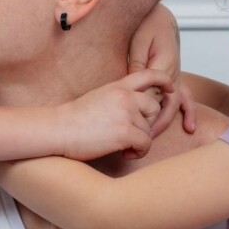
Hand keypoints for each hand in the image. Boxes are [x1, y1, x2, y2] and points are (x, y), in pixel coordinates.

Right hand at [56, 70, 173, 160]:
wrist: (58, 129)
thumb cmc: (75, 119)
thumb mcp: (99, 98)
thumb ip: (118, 98)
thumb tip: (135, 110)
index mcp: (118, 86)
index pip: (149, 74)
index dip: (164, 80)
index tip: (170, 88)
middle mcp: (125, 96)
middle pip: (154, 107)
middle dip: (147, 123)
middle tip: (131, 133)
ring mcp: (126, 113)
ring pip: (148, 130)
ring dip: (138, 142)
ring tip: (122, 146)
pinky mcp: (125, 132)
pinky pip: (145, 144)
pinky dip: (138, 152)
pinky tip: (124, 153)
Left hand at [128, 4, 196, 134]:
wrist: (160, 18)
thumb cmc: (147, 26)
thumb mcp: (138, 42)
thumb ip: (138, 62)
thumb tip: (133, 82)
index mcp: (163, 65)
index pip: (152, 94)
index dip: (141, 109)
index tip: (128, 122)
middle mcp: (173, 74)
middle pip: (164, 104)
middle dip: (151, 122)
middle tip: (138, 138)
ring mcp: (176, 77)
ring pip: (174, 104)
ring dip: (165, 122)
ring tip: (152, 137)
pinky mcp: (175, 78)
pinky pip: (185, 98)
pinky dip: (188, 112)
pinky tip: (190, 128)